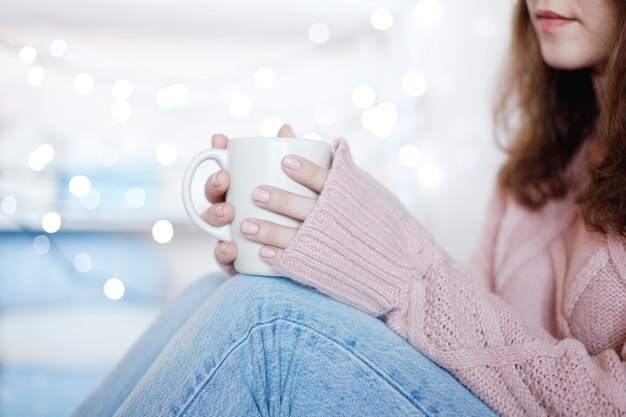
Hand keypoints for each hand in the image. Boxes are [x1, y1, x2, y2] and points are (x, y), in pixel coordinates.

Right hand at [203, 124, 328, 268]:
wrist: (319, 258)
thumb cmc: (304, 215)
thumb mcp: (303, 186)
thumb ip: (293, 157)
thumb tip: (285, 128)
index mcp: (244, 190)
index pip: (228, 167)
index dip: (218, 153)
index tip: (220, 141)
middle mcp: (233, 212)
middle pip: (215, 196)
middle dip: (214, 185)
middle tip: (225, 179)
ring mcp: (233, 236)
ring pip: (214, 225)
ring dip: (215, 216)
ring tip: (227, 212)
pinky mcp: (238, 261)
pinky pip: (225, 258)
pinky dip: (223, 252)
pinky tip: (231, 247)